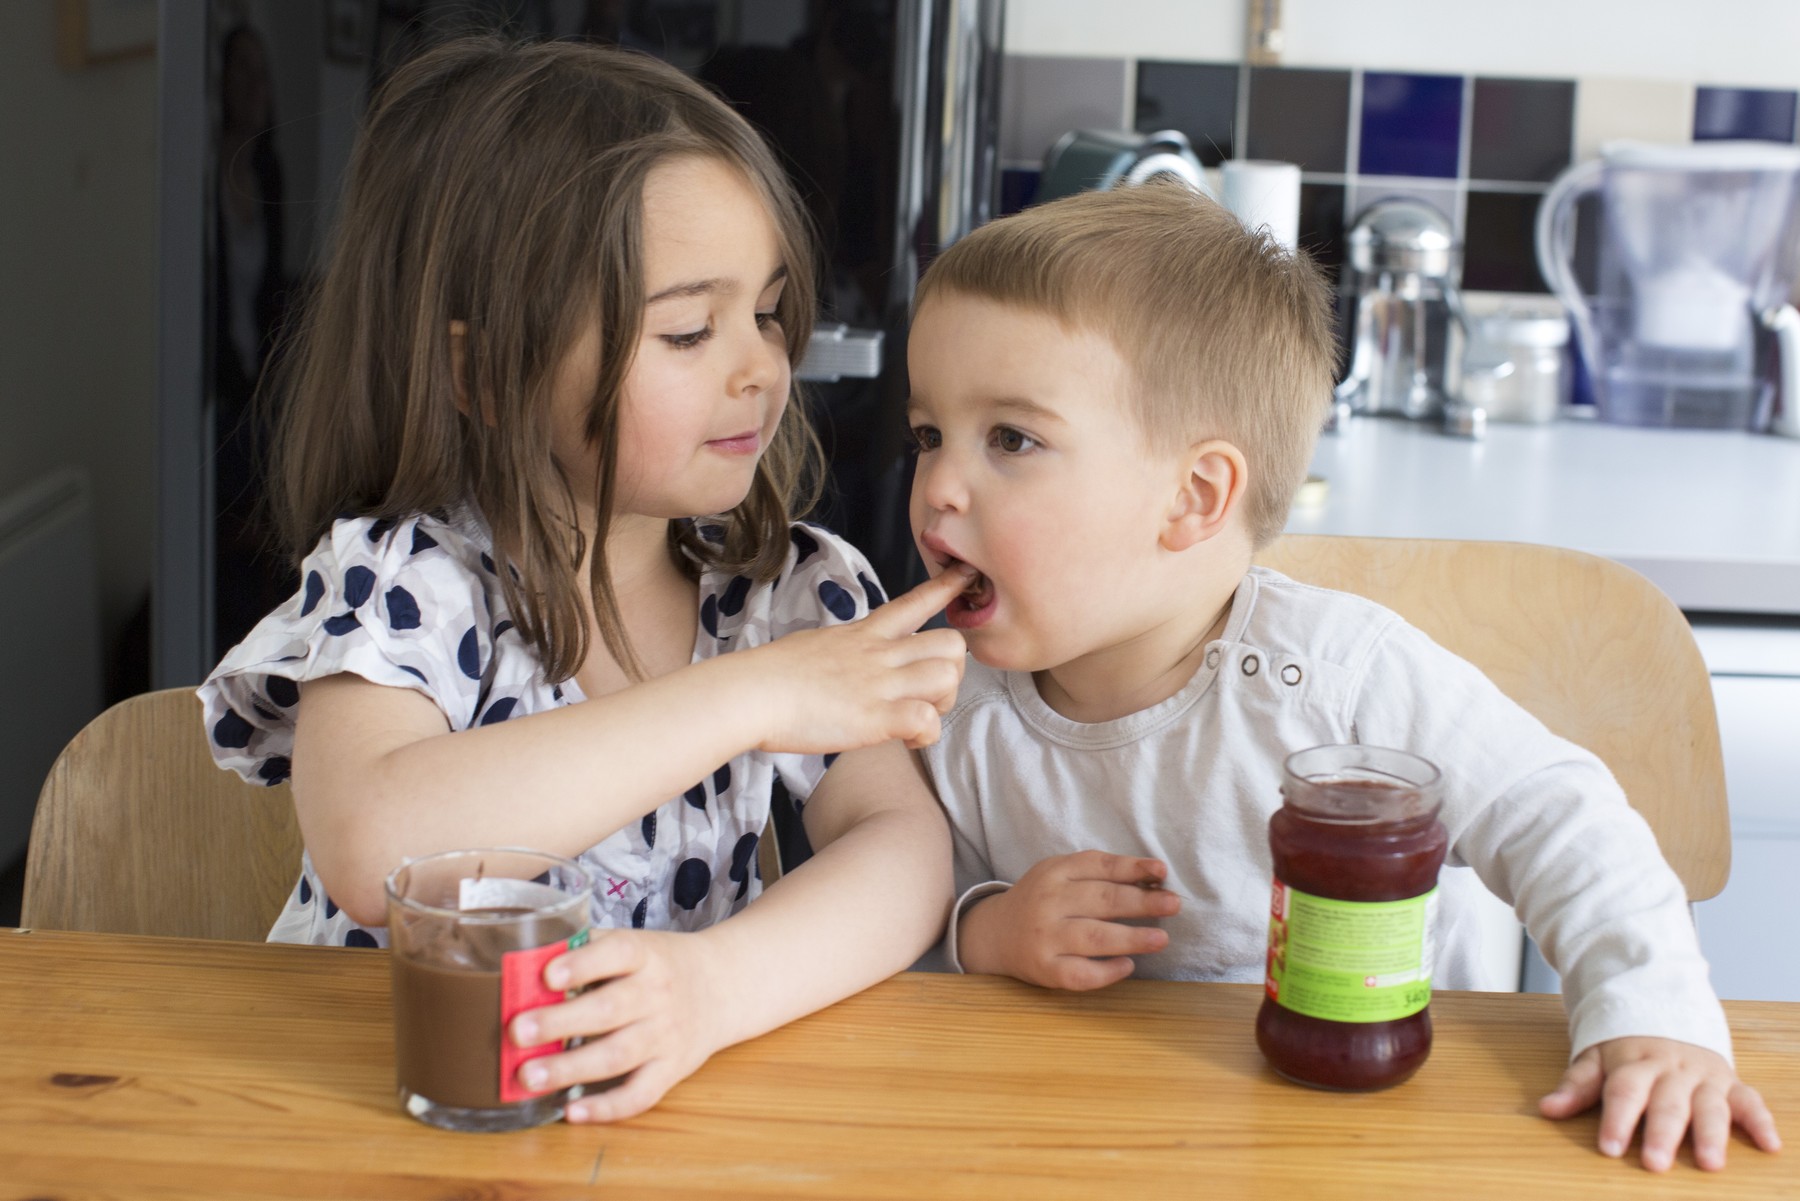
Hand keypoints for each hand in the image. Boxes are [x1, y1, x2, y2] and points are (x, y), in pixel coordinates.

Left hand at [507, 928, 723, 1122]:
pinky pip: (640, 1094)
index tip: (547, 976)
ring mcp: (666, 1035)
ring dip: (570, 1068)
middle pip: (609, 1010)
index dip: (583, 964)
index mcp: (645, 955)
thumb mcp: (633, 943)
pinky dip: (607, 1107)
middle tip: (517, 1032)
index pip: (617, 953)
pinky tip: (571, 1111)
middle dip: (560, 1022)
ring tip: (528, 1077)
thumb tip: (524, 966)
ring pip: (618, 1055)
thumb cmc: (659, 965)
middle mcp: (657, 994)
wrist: (721, 986)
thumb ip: (586, 950)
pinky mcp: (671, 1070)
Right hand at [749, 565, 972, 753]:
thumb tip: (852, 666)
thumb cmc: (772, 674)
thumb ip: (848, 652)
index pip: (914, 602)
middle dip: (953, 672)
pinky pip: (926, 721)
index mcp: (864, 634)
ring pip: (947, 678)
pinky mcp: (875, 718)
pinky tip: (905, 740)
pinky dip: (925, 736)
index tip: (967, 577)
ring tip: (917, 719)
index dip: (946, 590)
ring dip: (943, 704)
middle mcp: (879, 654)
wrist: (752, 692)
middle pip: (950, 644)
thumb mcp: (818, 646)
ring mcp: (880, 685)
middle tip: (930, 695)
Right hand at [958, 851, 1179, 989]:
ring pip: (1094, 937)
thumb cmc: (1042, 901)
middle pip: (1101, 900)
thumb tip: (1153, 877)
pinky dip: (1107, 972)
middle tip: (1173, 903)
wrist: (994, 934)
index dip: (1132, 867)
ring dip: (1131, 938)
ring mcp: (1045, 937)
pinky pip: (1080, 973)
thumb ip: (1098, 873)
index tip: (1161, 870)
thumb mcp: (1060, 874)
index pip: (1098, 866)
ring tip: (1161, 939)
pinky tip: (1128, 966)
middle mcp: (1048, 902)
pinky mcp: (1045, 969)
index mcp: (1054, 872)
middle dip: (1141, 901)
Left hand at [1539, 1036, 1781, 1170]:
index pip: (1623, 1091)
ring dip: (1711, 1134)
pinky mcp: (1730, 1083)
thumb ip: (1576, 1085)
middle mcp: (1671, 1069)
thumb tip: (1547, 1109)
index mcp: (1635, 1061)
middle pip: (1666, 1103)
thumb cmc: (1626, 1047)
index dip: (1616, 1119)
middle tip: (1654, 1163)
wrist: (1665, 1010)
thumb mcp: (1596, 1058)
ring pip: (1708, 1105)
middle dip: (1661, 1134)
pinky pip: (1749, 1100)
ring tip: (1710, 1164)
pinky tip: (1769, 1145)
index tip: (1608, 1147)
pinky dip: (1761, 1121)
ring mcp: (1703, 1076)